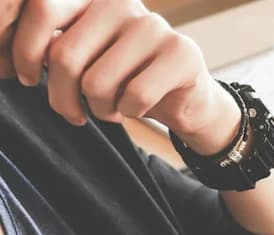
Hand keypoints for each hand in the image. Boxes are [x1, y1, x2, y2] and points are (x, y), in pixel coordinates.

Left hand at [5, 0, 238, 152]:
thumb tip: (4, 57)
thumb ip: (52, 46)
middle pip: (65, 56)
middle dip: (62, 97)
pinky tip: (133, 109)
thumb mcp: (82, 57)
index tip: (28, 78)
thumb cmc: (124, 79)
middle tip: (73, 112)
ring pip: (98, 82)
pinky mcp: (181, 53)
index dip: (23, 50)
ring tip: (109, 109)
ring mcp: (153, 26)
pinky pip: (134, 96)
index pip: (42, 9)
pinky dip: (128, 113)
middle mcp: (121, 2)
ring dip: (99, 109)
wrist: (185, 98)